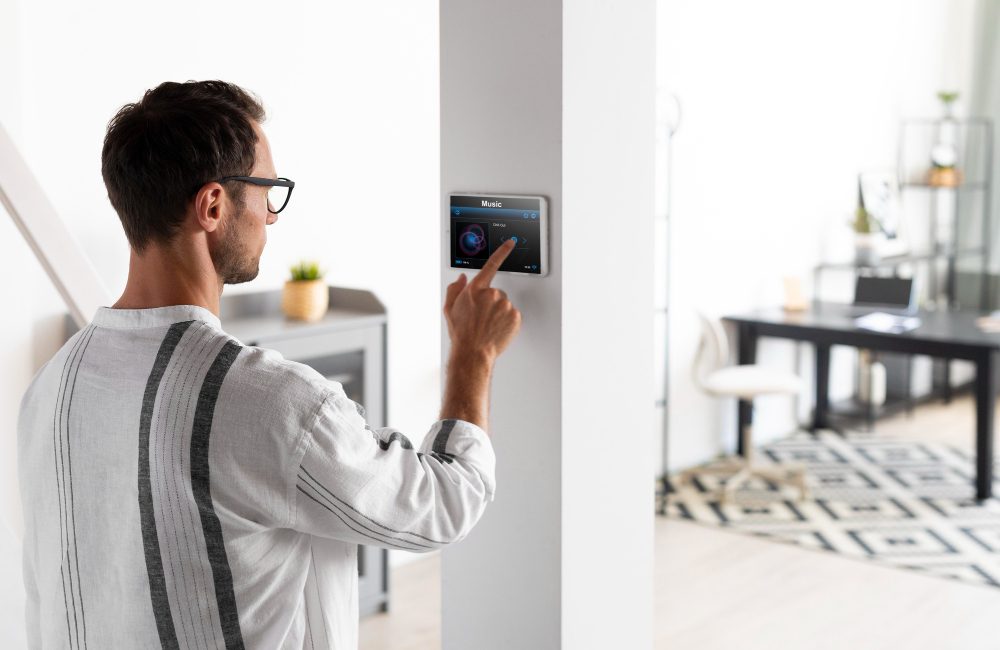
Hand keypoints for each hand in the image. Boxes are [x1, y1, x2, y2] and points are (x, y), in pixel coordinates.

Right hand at [443, 239, 521, 362]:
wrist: (473, 352)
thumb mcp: (449, 309)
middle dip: (491, 303)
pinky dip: (507, 322)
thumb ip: (454, 289)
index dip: (502, 252)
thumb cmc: (461, 332)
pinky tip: (497, 329)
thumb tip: (461, 279)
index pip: (491, 265)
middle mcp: (491, 293)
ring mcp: (505, 304)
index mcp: (475, 289)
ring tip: (488, 326)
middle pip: (496, 293)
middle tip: (482, 318)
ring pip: (505, 305)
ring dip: (499, 313)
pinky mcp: (515, 315)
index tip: (511, 243)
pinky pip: (513, 315)